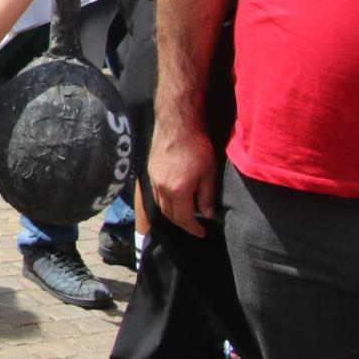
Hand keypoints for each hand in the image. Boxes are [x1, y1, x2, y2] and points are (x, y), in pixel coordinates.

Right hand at [150, 121, 217, 236]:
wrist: (176, 125)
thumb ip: (207, 196)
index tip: (201, 233)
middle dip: (182, 223)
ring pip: (160, 205)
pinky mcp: (150, 171)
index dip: (193, 228)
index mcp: (178, 191)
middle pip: (169, 214)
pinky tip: (173, 198)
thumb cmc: (197, 148)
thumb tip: (207, 214)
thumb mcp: (208, 173)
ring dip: (172, 213)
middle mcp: (162, 189)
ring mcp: (154, 180)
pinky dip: (165, 202)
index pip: (184, 218)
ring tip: (184, 214)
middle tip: (193, 225)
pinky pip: (156, 194)